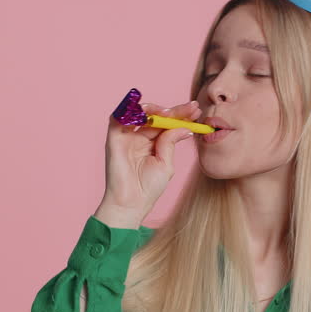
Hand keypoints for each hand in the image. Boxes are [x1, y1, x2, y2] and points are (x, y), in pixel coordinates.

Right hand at [97, 99, 200, 227]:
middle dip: (174, 110)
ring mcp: (126, 136)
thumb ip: (170, 143)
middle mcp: (139, 137)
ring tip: (170, 113)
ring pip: (139, 112)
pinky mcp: (114, 138)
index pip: (167, 124)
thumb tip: (184, 127)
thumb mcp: (166, 163)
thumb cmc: (148, 188)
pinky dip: (131, 110)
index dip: (181, 115)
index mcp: (152, 143)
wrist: (131, 203)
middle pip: (156, 116)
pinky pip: (119, 117)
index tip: (196, 111)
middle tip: (191, 108)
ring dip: (154, 109)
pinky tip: (148, 112)